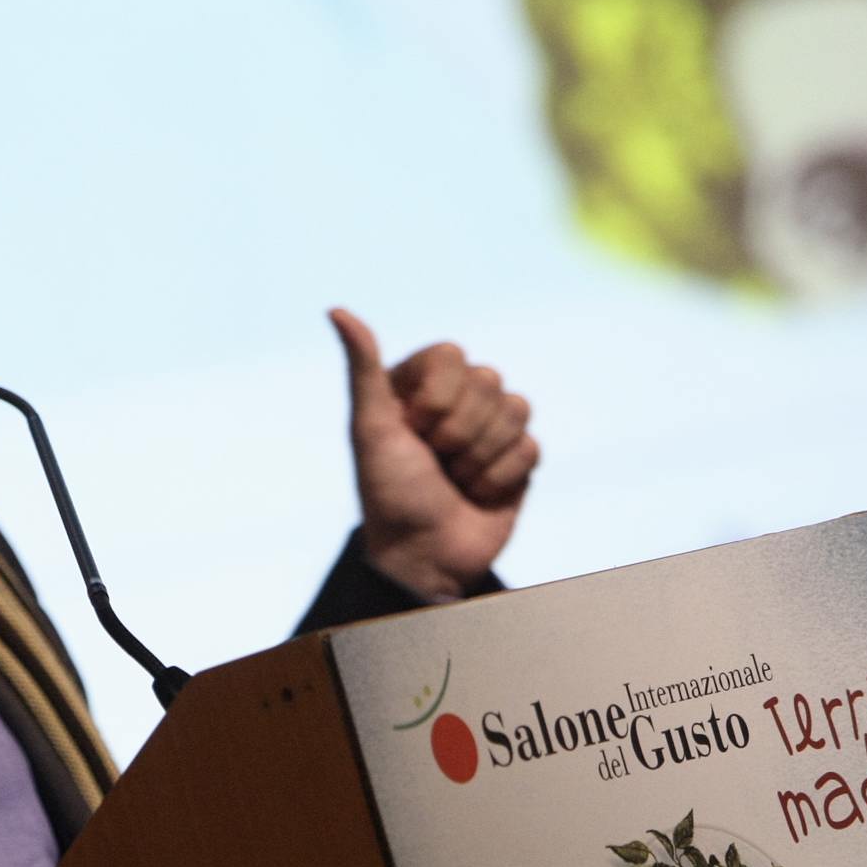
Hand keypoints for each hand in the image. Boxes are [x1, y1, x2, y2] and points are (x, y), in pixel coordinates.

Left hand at [330, 307, 538, 600]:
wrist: (423, 557)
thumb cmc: (389, 493)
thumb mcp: (370, 429)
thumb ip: (362, 368)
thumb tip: (336, 309)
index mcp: (418, 385)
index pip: (451, 355)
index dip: (436, 397)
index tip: (412, 429)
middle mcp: (455, 401)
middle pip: (488, 381)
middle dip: (458, 432)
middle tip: (434, 461)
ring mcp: (490, 428)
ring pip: (516, 410)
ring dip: (480, 457)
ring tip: (454, 480)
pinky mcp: (517, 459)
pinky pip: (531, 446)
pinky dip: (501, 477)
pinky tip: (478, 495)